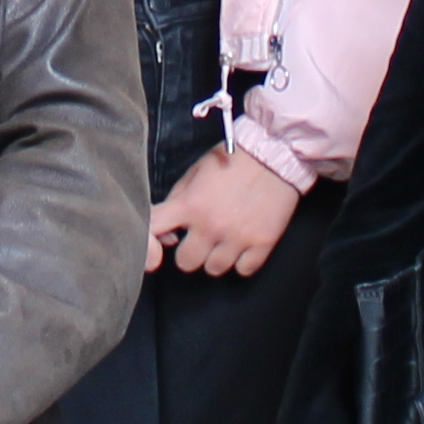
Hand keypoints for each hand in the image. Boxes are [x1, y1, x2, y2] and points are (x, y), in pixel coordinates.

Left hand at [154, 150, 303, 276]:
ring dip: (217, 257)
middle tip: (201, 239)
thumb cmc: (232, 159)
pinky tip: (243, 243)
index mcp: (190, 204)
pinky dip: (242, 260)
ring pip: (214, 269)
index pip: (153, 230)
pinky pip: (243, 270)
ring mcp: (237, 237)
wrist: (274, 153)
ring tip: (225, 239)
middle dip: (190, 251)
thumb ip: (178, 200)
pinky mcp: (262, 243)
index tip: (158, 245)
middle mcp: (211, 225)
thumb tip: (169, 233)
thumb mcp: (196, 171)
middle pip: (186, 263)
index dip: (149, 241)